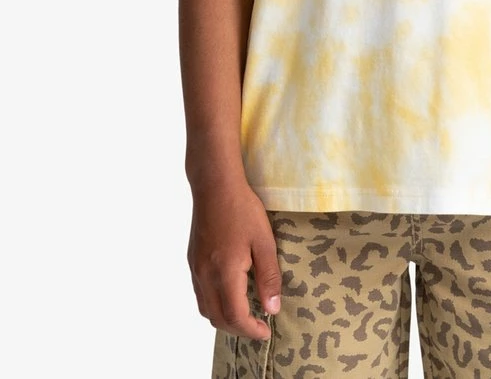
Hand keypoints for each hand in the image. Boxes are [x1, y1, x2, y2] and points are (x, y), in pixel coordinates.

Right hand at [187, 177, 281, 340]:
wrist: (215, 185)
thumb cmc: (242, 209)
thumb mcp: (264, 242)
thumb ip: (268, 277)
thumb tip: (272, 308)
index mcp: (224, 273)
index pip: (235, 316)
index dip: (251, 330)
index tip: (266, 331)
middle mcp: (205, 276)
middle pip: (217, 318)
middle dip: (238, 328)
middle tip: (258, 325)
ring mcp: (196, 268)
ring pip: (205, 308)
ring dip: (224, 318)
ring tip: (245, 314)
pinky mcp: (193, 260)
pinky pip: (200, 294)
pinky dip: (214, 304)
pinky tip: (229, 294)